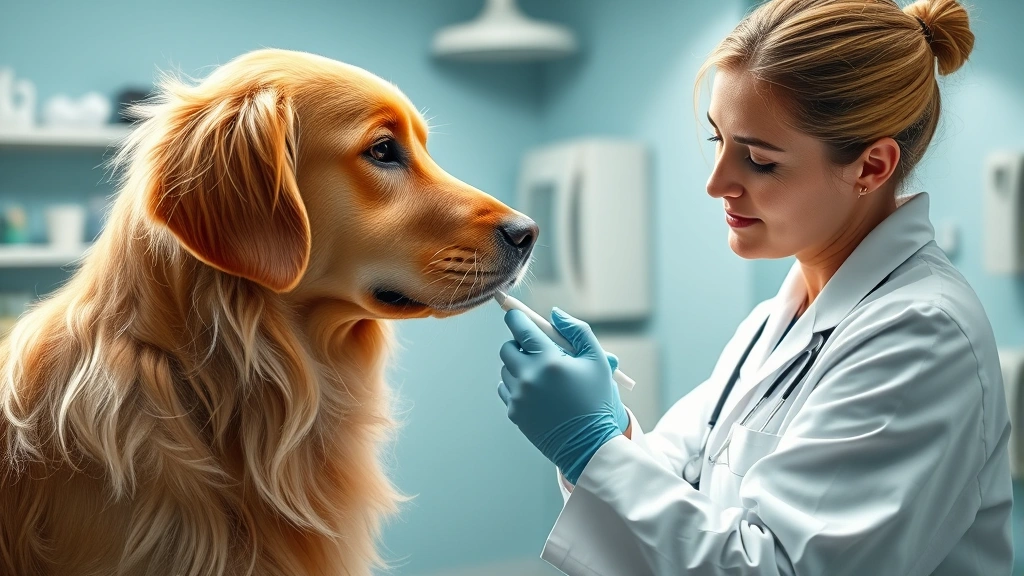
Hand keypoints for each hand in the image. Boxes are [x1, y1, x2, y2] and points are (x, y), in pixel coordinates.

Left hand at [497, 307, 628, 484]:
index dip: (516, 317)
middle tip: (536, 349)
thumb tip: (554, 314)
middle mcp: (529, 377)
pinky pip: (504, 389)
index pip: (520, 328)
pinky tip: (534, 390)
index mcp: (549, 361)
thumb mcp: (597, 360)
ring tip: (540, 373)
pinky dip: (515, 384)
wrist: (589, 445)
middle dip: (518, 343)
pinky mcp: (514, 413)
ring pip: (505, 369)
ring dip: (517, 365)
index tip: (515, 314)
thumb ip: (577, 330)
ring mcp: (518, 397)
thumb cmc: (596, 400)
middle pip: (507, 348)